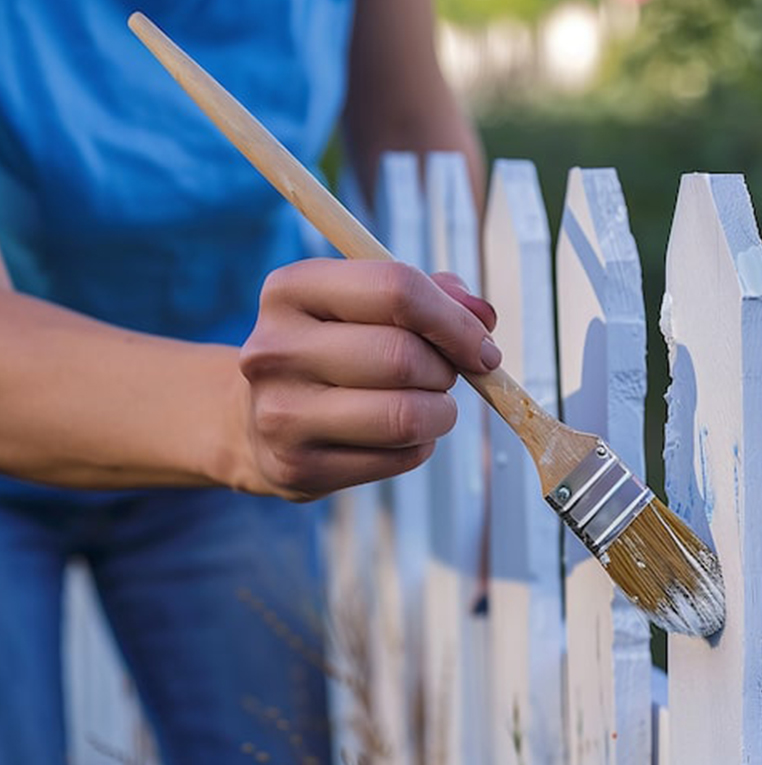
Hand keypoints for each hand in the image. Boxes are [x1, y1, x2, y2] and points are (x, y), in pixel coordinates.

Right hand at [238, 259, 498, 500]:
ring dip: (439, 412)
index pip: (397, 289)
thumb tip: (482, 318)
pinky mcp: (296, 467)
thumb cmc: (334, 348)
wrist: (257, 419)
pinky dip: (419, 446)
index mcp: (291, 288)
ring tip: (428, 405)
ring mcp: (279, 412)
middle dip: (445, 370)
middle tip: (442, 376)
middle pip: (403, 357)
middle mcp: (274, 348)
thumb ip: (433, 295)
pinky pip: (398, 459)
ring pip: (405, 415)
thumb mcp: (368, 303)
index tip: (481, 346)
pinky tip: (397, 435)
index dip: (455, 321)